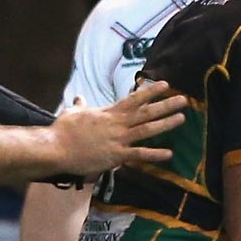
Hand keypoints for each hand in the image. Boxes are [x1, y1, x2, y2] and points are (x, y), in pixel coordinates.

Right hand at [49, 81, 186, 175]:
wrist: (56, 148)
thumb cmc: (63, 130)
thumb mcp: (73, 112)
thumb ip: (81, 105)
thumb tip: (79, 98)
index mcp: (109, 113)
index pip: (134, 99)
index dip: (150, 91)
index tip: (165, 84)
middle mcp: (118, 124)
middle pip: (146, 112)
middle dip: (166, 105)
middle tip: (184, 99)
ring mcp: (119, 139)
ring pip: (147, 130)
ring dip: (166, 124)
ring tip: (181, 118)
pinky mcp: (116, 156)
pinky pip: (139, 155)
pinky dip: (155, 155)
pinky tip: (169, 154)